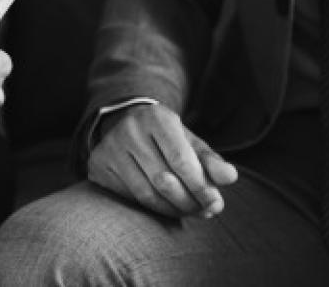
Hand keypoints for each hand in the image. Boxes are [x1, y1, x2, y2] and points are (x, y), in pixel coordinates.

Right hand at [88, 103, 237, 218]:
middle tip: (204, 211)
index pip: (181, 160)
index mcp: (156, 117)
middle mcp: (128, 130)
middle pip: (164, 180)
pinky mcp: (98, 166)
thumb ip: (210, 160)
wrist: (125, 124)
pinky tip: (165, 206)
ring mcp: (109, 148)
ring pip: (146, 194)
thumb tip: (230, 177)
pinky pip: (129, 198)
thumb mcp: (190, 142)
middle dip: (188, 201)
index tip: (216, 204)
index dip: (201, 187)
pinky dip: (151, 208)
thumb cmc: (166, 138)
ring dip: (172, 209)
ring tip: (187, 211)